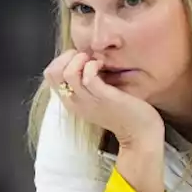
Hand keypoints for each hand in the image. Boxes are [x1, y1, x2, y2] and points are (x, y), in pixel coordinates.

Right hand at [44, 50, 162, 148]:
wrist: (141, 135)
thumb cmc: (124, 114)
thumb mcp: (98, 99)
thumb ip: (88, 86)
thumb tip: (85, 63)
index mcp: (72, 102)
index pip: (51, 75)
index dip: (62, 60)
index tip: (80, 59)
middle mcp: (75, 102)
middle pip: (52, 73)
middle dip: (67, 57)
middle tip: (86, 57)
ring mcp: (88, 100)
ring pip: (67, 73)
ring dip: (81, 59)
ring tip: (95, 61)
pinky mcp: (103, 97)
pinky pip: (88, 76)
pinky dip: (93, 65)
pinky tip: (103, 65)